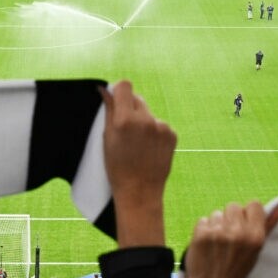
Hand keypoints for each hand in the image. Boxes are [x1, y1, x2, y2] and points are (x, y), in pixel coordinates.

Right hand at [100, 81, 176, 246]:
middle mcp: (145, 120)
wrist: (139, 192)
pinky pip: (159, 125)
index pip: (125, 86)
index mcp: (124, 120)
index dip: (119, 91)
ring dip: (142, 122)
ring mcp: (161, 127)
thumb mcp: (107, 139)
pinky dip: (154, 133)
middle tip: (125, 128)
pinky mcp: (172, 134)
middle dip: (130, 108)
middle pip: (137, 99)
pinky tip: (148, 149)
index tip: (116, 99)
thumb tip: (106, 90)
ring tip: (137, 144)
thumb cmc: (117, 168)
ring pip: (148, 113)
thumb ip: (109, 111)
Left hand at [184, 202, 267, 277]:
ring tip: (217, 242)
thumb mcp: (257, 250)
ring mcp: (218, 233)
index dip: (247, 214)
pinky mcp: (201, 235)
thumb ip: (269, 225)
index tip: (243, 225)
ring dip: (216, 224)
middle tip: (229, 236)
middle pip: (234, 206)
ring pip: (217, 213)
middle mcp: (238, 232)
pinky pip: (203, 220)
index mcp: (255, 236)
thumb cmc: (236, 269)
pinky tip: (207, 244)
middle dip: (230, 218)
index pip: (254, 204)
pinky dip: (203, 230)